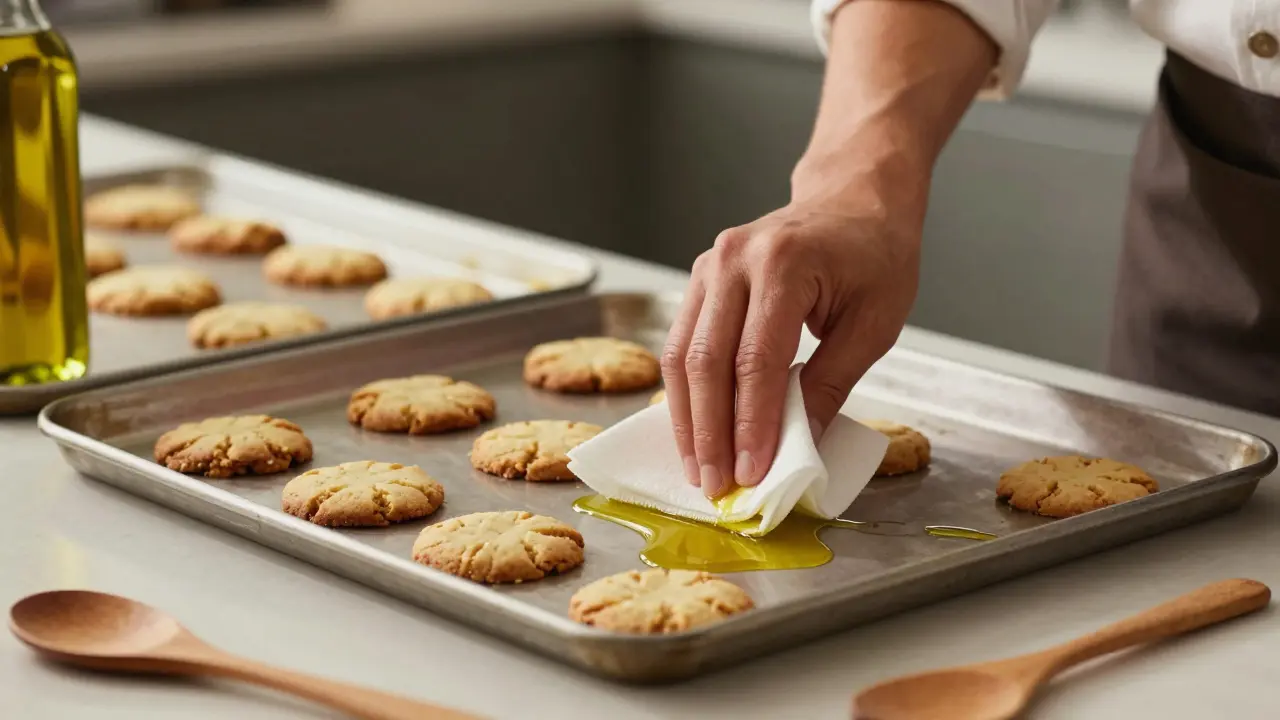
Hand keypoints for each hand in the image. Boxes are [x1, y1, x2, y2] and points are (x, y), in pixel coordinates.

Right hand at [661, 196, 921, 496]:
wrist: (853, 197)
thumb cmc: (875, 254)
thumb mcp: (875, 322)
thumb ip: (832, 382)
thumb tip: (797, 444)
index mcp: (784, 265)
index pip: (756, 360)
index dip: (751, 424)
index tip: (751, 474)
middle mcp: (734, 260)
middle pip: (706, 361)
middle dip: (709, 432)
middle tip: (716, 485)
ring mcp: (710, 266)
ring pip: (681, 355)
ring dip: (687, 419)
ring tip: (699, 469)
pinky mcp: (701, 280)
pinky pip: (681, 344)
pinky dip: (685, 393)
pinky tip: (694, 431)